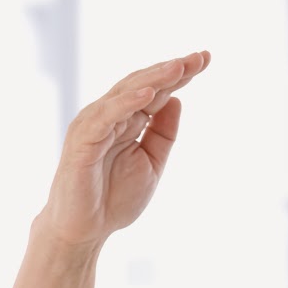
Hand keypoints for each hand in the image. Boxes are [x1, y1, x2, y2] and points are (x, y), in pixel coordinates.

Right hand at [35, 52, 210, 246]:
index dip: (180, 74)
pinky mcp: (82, 140)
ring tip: (179, 67)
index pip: (156, 90)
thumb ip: (163, 133)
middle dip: (172, 70)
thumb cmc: (113, 198)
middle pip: (143, 84)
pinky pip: (106, 116)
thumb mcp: (151, 163)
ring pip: (126, 93)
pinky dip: (127, 103)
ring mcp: (94, 125)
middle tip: (199, 57)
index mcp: (126, 120)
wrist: (85, 230)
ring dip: (153, 79)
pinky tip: (150, 93)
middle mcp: (109, 116)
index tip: (205, 58)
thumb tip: (177, 99)